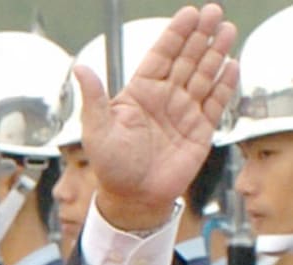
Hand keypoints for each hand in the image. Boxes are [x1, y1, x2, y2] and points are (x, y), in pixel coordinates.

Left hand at [76, 3, 238, 229]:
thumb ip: (93, 97)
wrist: (132, 197)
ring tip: (227, 30)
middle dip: (200, 36)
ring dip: (216, 53)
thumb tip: (80, 68)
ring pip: (203, 75)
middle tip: (214, 12)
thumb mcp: (96, 129)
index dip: (175, 35)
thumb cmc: (111, 165)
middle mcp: (163, 98)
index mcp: (139, 93)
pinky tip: (231, 65)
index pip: (160, 56)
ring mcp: (183, 112)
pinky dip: (224, 84)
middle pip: (186, 59)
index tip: (188, 14)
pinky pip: (215, 102)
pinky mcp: (200, 130)